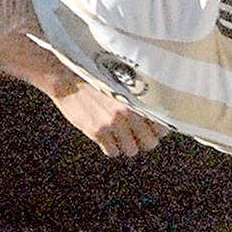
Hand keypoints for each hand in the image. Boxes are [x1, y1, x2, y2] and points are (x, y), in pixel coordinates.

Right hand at [49, 80, 169, 157]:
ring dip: (126, 146)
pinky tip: (106, 139)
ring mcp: (113, 123)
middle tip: (135, 137)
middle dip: (143, 141)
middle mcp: (129, 112)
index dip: (157, 131)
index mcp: (138, 99)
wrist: (69, 80)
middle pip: (150, 142)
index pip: (162, 126)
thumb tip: (153, 119)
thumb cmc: (97, 81)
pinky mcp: (98, 131)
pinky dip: (110, 148)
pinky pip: (112, 151)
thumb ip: (138, 100)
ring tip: (118, 137)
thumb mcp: (122, 86)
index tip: (151, 130)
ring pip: (131, 150)